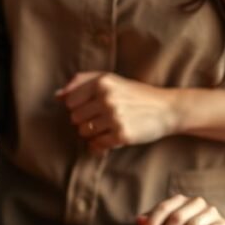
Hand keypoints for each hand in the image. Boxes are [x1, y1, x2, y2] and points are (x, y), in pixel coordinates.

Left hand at [57, 72, 180, 150]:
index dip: (78, 107)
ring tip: (108, 126)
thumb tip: (57, 95)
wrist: (167, 109)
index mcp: (102, 82)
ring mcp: (115, 117)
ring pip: (83, 132)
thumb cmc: (135, 94)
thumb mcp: (111, 79)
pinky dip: (100, 145)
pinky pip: (96, 145)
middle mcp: (107, 98)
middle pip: (74, 118)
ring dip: (92, 133)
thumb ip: (82, 82)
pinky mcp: (122, 135)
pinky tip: (111, 138)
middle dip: (85, 120)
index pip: (70, 101)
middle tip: (102, 118)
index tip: (92, 106)